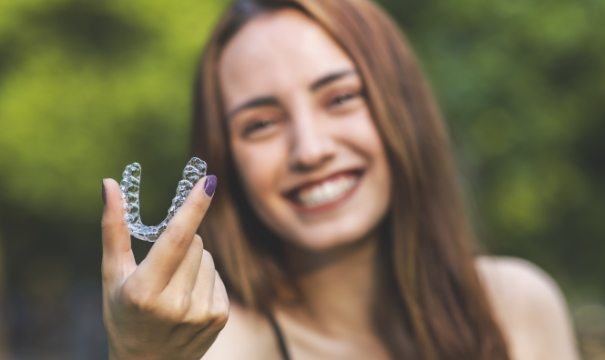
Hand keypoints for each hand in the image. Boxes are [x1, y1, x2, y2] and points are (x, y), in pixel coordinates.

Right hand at [100, 175, 227, 359]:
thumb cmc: (122, 314)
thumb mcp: (112, 275)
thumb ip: (114, 228)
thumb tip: (110, 184)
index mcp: (144, 291)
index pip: (175, 239)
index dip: (193, 207)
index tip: (208, 181)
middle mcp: (175, 304)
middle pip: (194, 242)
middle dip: (181, 242)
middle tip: (162, 267)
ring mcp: (200, 313)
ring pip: (207, 257)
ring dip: (193, 262)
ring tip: (173, 288)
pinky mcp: (219, 317)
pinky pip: (217, 276)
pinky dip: (204, 279)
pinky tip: (187, 299)